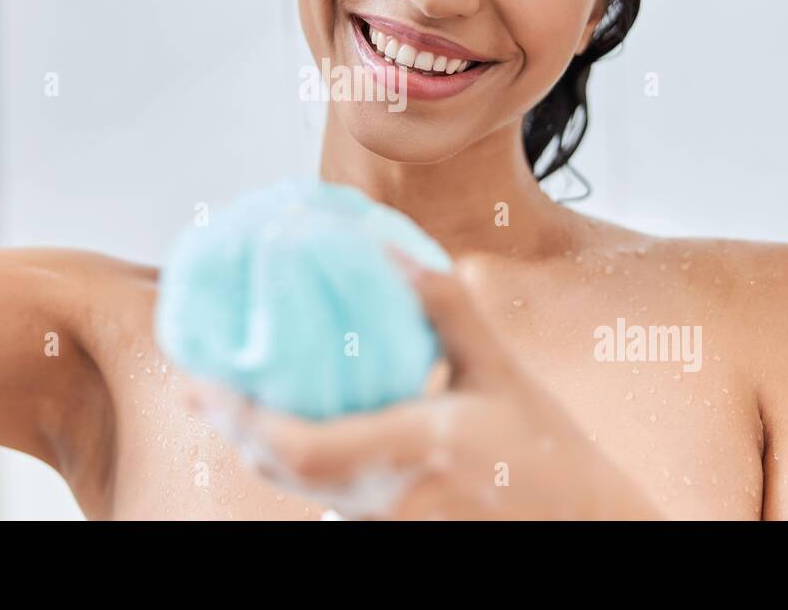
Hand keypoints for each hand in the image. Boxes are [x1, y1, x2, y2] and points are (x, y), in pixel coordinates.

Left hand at [184, 250, 662, 519]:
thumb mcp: (506, 374)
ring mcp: (388, 524)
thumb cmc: (555, 460)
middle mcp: (390, 498)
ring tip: (229, 399)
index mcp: (416, 449)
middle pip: (282, 471)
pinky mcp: (393, 535)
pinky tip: (289, 427)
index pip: (299, 445)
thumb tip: (395, 251)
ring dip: (259, 444)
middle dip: (232, 427)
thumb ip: (449, 310)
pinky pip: (328, 498)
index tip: (200, 382)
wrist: (590, 536)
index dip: (239, 416)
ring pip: (300, 489)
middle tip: (197, 384)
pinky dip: (296, 462)